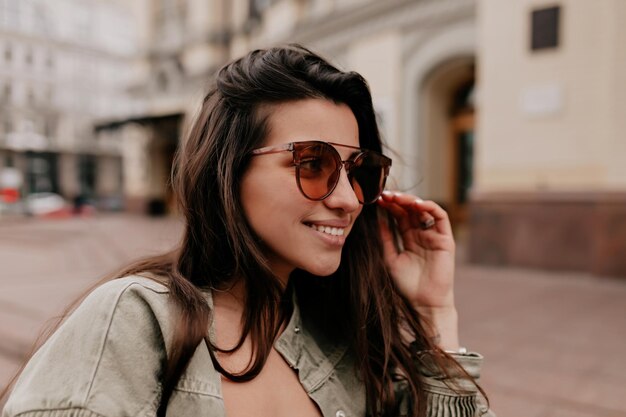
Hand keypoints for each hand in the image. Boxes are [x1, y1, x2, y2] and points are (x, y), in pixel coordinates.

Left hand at [377, 191, 458, 348]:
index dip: (389, 207)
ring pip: (424, 210)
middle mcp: (422, 234)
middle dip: (398, 201)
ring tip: (397, 198)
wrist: (423, 302)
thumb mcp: (390, 257)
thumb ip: (386, 238)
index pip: (399, 216)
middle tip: (385, 195)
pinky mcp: (446, 239)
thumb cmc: (407, 284)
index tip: (377, 200)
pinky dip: (430, 207)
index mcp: (409, 238)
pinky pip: (440, 217)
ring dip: (411, 201)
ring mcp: (434, 235)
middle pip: (410, 210)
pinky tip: (416, 205)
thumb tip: (378, 219)